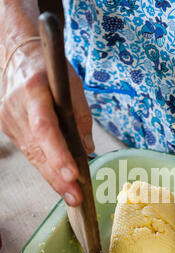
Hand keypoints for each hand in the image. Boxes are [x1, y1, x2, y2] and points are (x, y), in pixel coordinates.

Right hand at [0, 40, 93, 205]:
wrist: (16, 54)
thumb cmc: (48, 67)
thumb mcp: (72, 83)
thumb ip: (81, 116)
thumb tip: (87, 149)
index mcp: (34, 91)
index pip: (45, 129)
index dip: (58, 154)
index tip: (73, 175)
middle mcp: (17, 109)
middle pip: (38, 151)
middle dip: (58, 178)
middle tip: (76, 198)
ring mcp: (10, 121)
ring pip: (33, 156)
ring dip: (53, 178)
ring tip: (72, 196)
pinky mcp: (10, 129)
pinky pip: (31, 152)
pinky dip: (46, 166)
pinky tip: (59, 179)